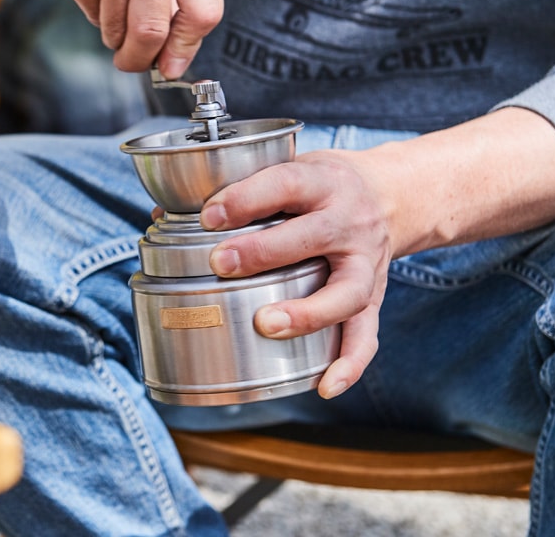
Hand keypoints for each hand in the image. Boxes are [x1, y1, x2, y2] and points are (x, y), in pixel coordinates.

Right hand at [20, 0, 223, 78]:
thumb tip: (173, 55)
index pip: (204, 12)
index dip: (187, 49)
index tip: (172, 66)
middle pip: (152, 32)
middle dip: (139, 59)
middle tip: (130, 62)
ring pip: (115, 27)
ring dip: (113, 32)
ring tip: (110, 0)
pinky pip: (88, 11)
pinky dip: (91, 9)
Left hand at [199, 150, 394, 399]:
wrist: (392, 196)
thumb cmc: (320, 186)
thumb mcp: (288, 168)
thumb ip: (235, 190)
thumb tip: (162, 215)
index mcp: (321, 182)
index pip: (285, 183)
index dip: (245, 198)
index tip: (208, 216)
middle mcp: (349, 222)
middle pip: (313, 236)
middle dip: (264, 251)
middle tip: (221, 263)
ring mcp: (365, 263)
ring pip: (346, 291)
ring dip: (308, 312)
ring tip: (267, 324)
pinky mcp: (375, 297)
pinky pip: (367, 335)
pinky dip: (349, 364)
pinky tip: (324, 386)